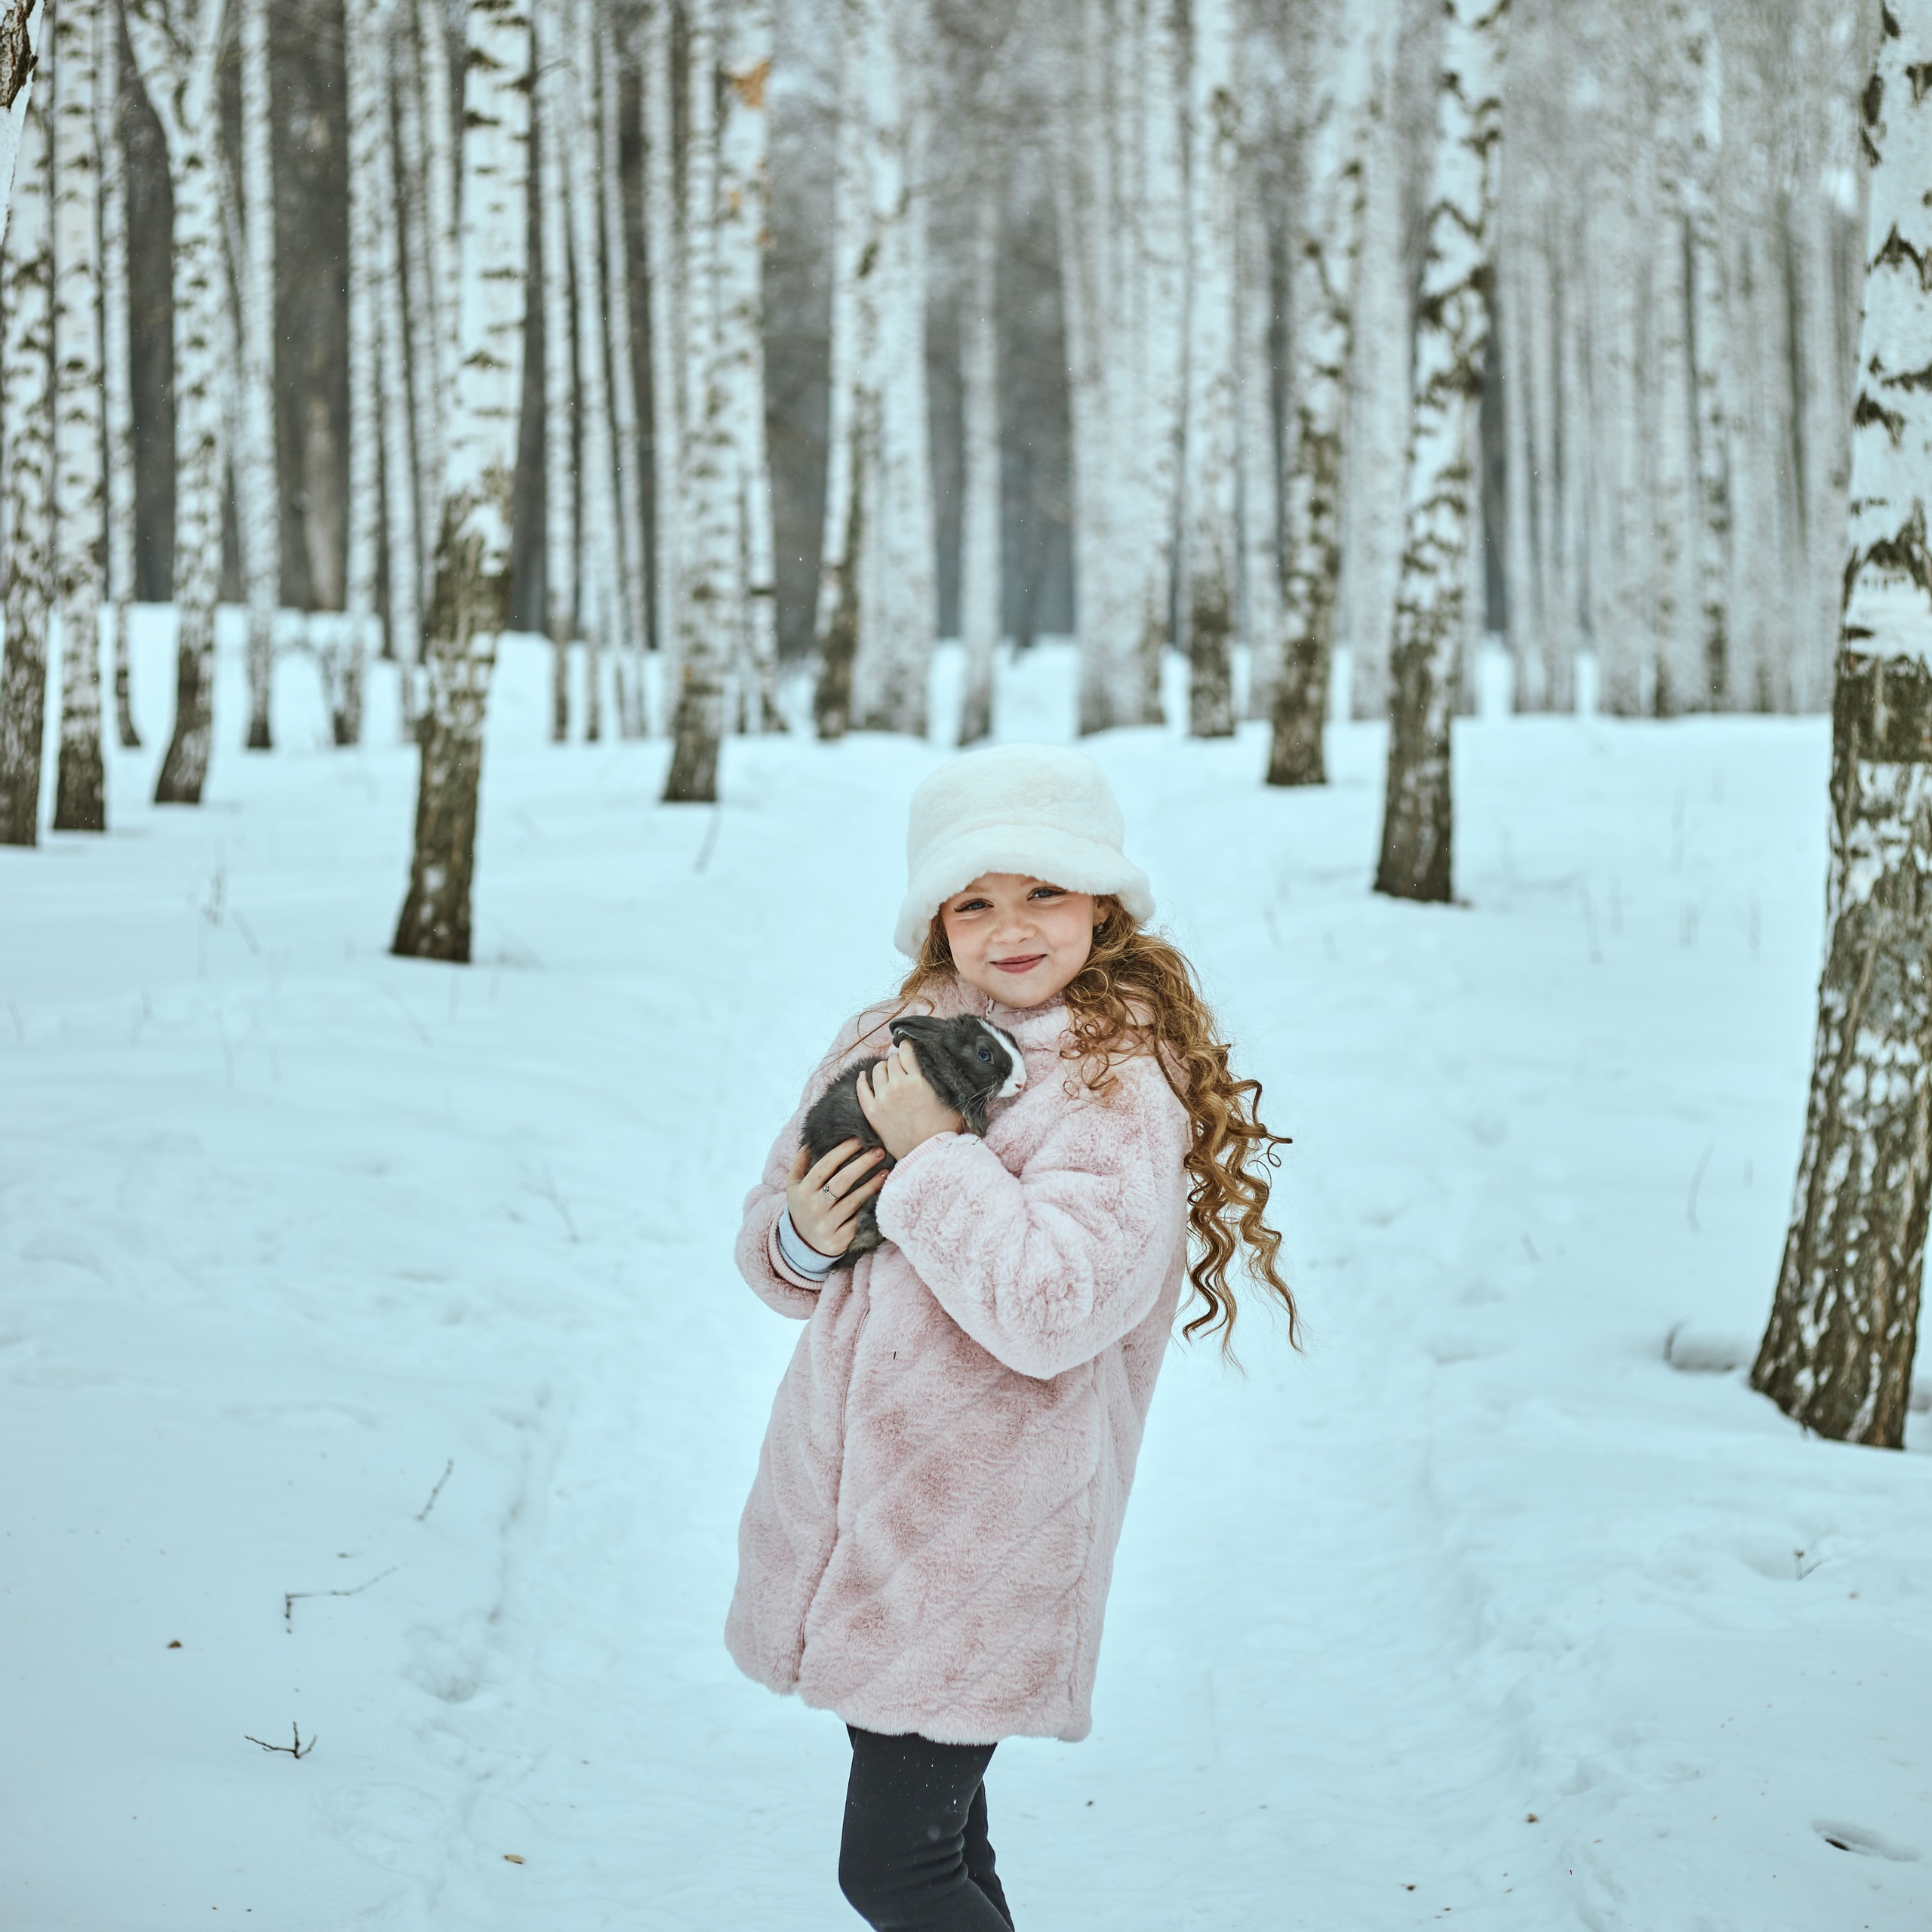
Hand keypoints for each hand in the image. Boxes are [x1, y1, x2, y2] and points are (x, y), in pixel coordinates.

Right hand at [786, 1139, 886, 1257]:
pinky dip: (871, 1207)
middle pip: (842, 1181)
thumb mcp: (794, 1186)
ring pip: (854, 1201)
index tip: (859, 1139)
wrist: (804, 1243)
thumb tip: (810, 1141)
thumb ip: (800, 1163)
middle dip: (862, 1163)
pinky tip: (882, 1195)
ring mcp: (827, 1224)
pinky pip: (859, 1220)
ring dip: (872, 1184)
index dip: (842, 1151)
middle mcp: (815, 1207)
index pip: (824, 1166)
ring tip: (886, 1171)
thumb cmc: (803, 1207)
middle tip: (879, 1151)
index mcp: (803, 1191)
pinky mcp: (840, 1239)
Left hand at [855, 1041, 963, 1159]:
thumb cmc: (944, 1129)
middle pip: (891, 1060)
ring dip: (882, 1069)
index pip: (907, 1051)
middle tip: (902, 1067)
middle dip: (897, 1061)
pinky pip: (861, 1089)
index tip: (908, 1048)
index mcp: (918, 1080)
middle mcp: (898, 1085)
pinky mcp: (872, 1112)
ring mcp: (883, 1098)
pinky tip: (864, 1077)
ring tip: (888, 1073)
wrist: (928, 1154)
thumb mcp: (953, 1100)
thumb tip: (950, 1067)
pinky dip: (862, 1080)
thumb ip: (948, 1082)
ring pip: (876, 1071)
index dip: (908, 1047)